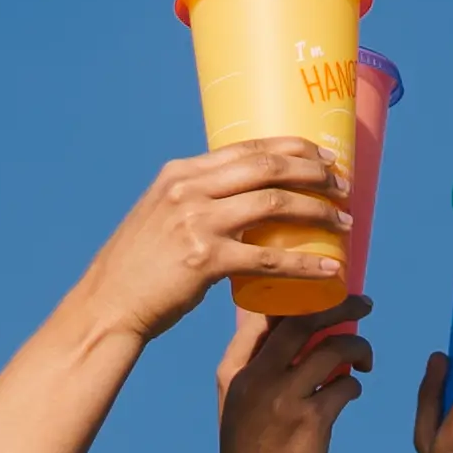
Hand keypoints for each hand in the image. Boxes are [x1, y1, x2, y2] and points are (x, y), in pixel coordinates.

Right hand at [78, 142, 353, 343]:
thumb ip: (196, 200)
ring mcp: (196, 222)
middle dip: (314, 172)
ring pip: (275, 205)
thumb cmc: (140, 267)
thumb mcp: (161, 215)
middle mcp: (188, 189)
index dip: (293, 148)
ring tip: (345, 222)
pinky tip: (330, 270)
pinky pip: (269, 259)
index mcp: (180, 173)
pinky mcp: (204, 260)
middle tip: (343, 183)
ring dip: (318, 211)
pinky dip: (305, 264)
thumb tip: (241, 198)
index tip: (324, 155)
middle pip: (268, 167)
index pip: (248, 148)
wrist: (108, 305)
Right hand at [213, 298, 372, 452]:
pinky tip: (352, 392)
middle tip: (364, 302)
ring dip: (358, 347)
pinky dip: (354, 385)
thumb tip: (296, 339)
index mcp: (233, 372)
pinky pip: (344, 386)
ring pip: (332, 348)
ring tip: (365, 359)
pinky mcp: (310, 422)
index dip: (296, 296)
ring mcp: (282, 399)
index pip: (264, 316)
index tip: (320, 291)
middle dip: (339, 304)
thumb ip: (258, 374)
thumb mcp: (238, 410)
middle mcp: (256, 379)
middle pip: (302, 321)